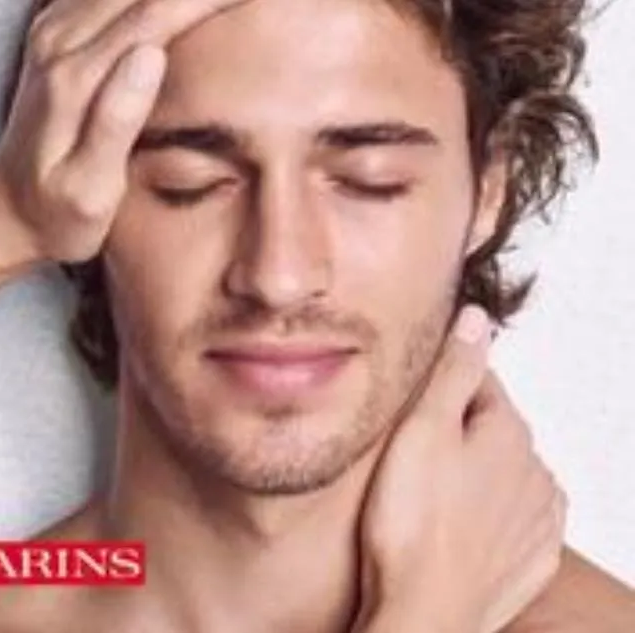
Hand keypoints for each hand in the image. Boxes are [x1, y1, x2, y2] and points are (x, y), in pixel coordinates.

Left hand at [0, 0, 251, 262]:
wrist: (7, 209)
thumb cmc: (58, 213)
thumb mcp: (89, 188)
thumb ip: (116, 121)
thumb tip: (152, 54)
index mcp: (76, 80)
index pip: (154, 17)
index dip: (206, 0)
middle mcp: (59, 44)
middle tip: (251, 1)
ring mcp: (52, 34)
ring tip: (220, 4)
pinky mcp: (54, 36)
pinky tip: (171, 6)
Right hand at [354, 305, 567, 632]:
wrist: (425, 614)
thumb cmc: (413, 523)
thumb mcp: (424, 428)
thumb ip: (455, 370)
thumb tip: (477, 320)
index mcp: (510, 433)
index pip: (480, 383)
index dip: (441, 386)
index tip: (414, 401)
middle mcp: (536, 472)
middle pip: (491, 428)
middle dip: (457, 429)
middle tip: (411, 450)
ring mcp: (537, 518)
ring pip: (502, 472)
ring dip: (472, 471)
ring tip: (428, 491)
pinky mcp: (531, 556)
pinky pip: (510, 516)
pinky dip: (487, 511)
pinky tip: (456, 522)